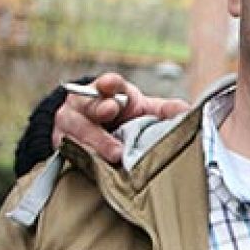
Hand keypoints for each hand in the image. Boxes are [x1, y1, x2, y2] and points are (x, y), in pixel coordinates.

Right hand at [53, 73, 188, 163]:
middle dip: (98, 107)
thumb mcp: (143, 109)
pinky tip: (95, 166)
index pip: (107, 84)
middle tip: (110, 110)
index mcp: (106, 92)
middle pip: (88, 105)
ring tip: (113, 152)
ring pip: (77, 130)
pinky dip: (83, 158)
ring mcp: (69, 125)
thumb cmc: (123, 117)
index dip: (109, 84)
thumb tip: (186, 111)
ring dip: (95, 140)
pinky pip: (69, 151)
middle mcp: (84, 104)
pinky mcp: (62, 146)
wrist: (91, 132)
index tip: (113, 84)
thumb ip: (163, 110)